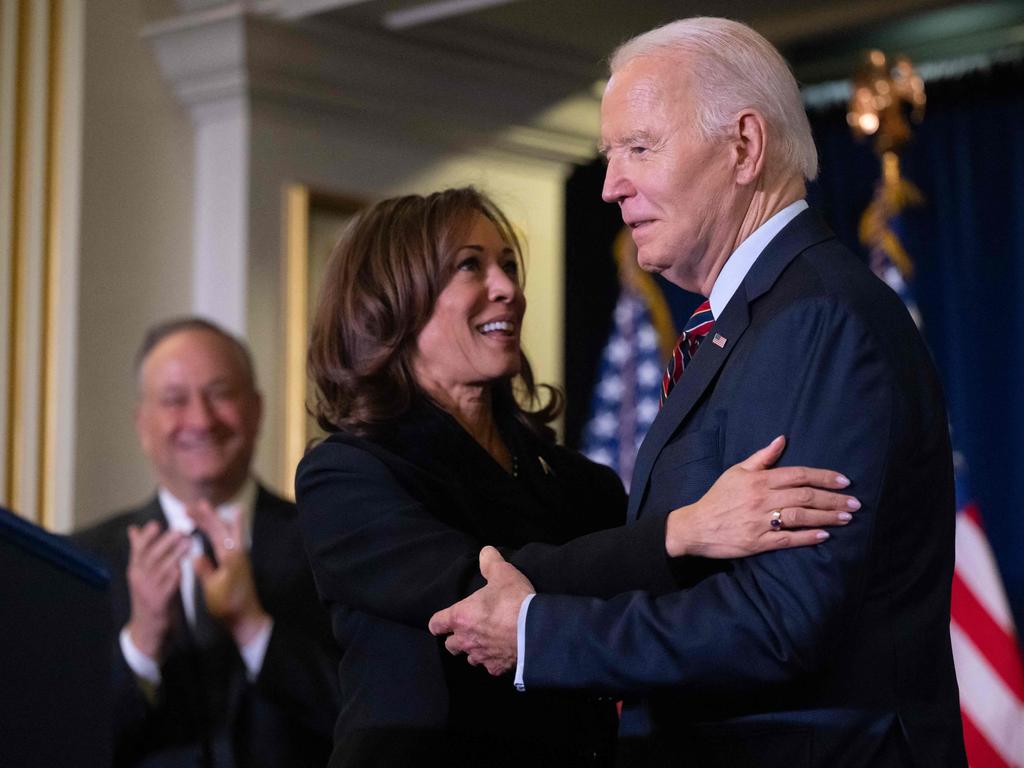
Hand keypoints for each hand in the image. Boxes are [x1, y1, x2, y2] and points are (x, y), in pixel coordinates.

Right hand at [126, 521, 190, 657]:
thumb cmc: (147, 593)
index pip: (138, 550)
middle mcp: (139, 579)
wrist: (146, 627)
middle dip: (165, 542)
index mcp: (135, 569)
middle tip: (179, 530)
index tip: (156, 523)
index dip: (146, 537)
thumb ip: (139, 550)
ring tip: (188, 543)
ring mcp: (148, 590)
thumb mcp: (140, 572)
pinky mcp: (159, 602)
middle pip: (150, 557)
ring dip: (175, 555)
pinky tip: (185, 566)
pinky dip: (176, 575)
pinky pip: (168, 586)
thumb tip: (133, 529)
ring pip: (161, 569)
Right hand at [189, 500, 270, 646]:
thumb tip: (195, 554)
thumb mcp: (212, 588)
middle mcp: (237, 552)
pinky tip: (219, 528)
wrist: (246, 618)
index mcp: (230, 556)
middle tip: (194, 504)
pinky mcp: (238, 563)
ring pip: (228, 531)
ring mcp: (239, 557)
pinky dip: (221, 530)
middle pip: (223, 527)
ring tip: (205, 510)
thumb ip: (205, 569)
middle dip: (209, 514)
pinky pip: (229, 539)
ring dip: (216, 520)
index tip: (189, 508)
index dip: (202, 518)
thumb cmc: (228, 605)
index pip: (215, 530)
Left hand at [428, 546, 533, 675]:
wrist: (536, 631)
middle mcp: (466, 640)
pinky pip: (491, 667)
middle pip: (450, 646)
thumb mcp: (502, 573)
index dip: (439, 622)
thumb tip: (485, 552)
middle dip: (457, 639)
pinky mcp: (497, 669)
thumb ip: (490, 562)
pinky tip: (505, 653)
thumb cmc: (513, 601)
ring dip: (476, 651)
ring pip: (471, 658)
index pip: (436, 624)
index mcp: (460, 617)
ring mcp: (481, 657)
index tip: (444, 620)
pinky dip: (495, 661)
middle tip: (470, 629)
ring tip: (488, 641)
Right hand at [665, 435, 858, 557]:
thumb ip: (762, 457)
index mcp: (758, 480)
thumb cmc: (718, 497)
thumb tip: (782, 440)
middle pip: (804, 497)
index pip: (798, 475)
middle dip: (833, 499)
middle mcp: (762, 499)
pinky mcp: (758, 543)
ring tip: (846, 518)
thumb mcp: (736, 471)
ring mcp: (760, 522)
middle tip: (855, 503)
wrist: (696, 526)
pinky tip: (824, 536)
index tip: (844, 481)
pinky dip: (807, 537)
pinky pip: (788, 540)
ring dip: (827, 517)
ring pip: (800, 518)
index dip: (823, 477)